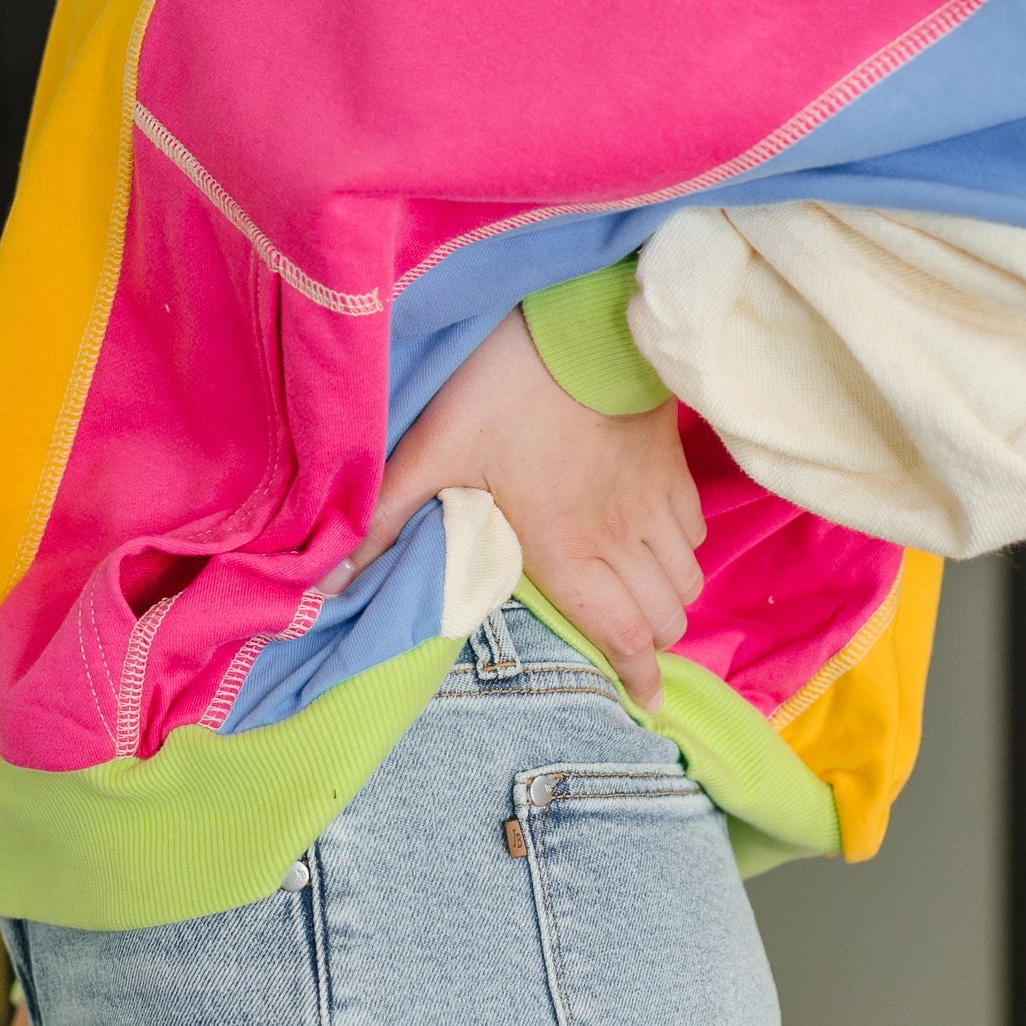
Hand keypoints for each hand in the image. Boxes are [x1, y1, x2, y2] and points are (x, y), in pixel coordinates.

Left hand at [347, 309, 704, 705]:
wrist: (580, 322)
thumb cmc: (506, 388)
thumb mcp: (435, 450)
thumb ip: (388, 518)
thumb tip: (330, 582)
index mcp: (567, 547)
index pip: (622, 633)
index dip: (639, 677)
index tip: (645, 703)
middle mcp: (622, 535)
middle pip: (665, 615)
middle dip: (652, 643)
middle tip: (630, 650)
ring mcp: (654, 499)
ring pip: (686, 577)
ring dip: (669, 599)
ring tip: (643, 603)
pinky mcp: (671, 463)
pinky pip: (694, 529)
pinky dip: (682, 551)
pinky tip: (655, 542)